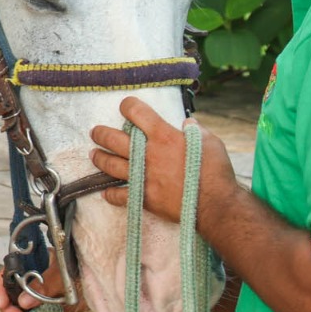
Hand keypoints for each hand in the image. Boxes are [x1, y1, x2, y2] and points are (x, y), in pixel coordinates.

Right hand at [0, 258, 84, 311]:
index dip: (3, 286)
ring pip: (17, 305)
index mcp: (33, 261)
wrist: (102, 287)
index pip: (10, 271)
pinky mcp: (44, 306)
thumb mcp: (63, 276)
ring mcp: (37, 292)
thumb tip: (23, 301)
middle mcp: (31, 276)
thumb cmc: (83, 271)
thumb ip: (44, 287)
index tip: (3, 302)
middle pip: (10, 290)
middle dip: (8, 306)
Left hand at [91, 97, 236, 224]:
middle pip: (113, 139)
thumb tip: (187, 124)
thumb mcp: (209, 142)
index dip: (128, 106)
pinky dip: (111, 194)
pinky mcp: (144, 197)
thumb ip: (195, 131)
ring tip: (94, 155)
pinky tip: (106, 192)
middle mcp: (148, 154)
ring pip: (111, 165)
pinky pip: (120, 195)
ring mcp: (143, 176)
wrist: (216, 205)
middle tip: (96, 132)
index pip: (136, 112)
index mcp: (163, 136)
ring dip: (100, 159)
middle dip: (101, 133)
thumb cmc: (216, 171)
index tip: (126, 107)